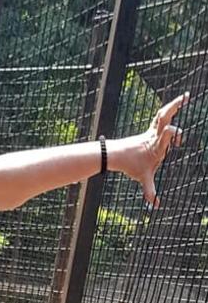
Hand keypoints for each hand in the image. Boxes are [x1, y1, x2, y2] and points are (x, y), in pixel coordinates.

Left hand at [109, 92, 188, 206]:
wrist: (116, 155)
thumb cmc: (131, 165)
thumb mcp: (143, 178)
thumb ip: (150, 190)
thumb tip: (155, 206)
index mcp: (157, 145)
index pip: (166, 134)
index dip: (172, 134)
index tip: (176, 140)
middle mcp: (156, 135)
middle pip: (165, 117)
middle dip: (174, 108)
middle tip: (185, 99)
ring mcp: (153, 130)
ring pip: (163, 114)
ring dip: (174, 104)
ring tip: (185, 96)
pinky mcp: (152, 129)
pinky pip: (162, 116)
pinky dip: (169, 109)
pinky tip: (178, 103)